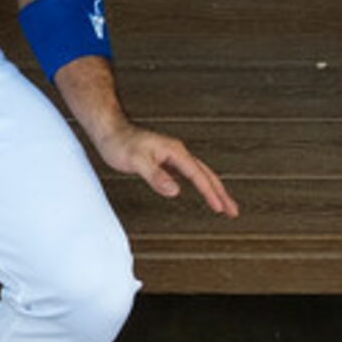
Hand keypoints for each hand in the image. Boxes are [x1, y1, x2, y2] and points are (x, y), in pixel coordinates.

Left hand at [89, 120, 240, 217]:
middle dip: (221, 193)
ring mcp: (172, 155)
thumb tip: (174, 191)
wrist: (108, 130)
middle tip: (233, 211)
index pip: (198, 176)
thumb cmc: (119, 143)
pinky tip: (199, 190)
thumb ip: (155, 176)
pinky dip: (199, 183)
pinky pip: (189, 173)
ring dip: (213, 189)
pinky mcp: (165, 159)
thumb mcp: (136, 161)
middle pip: (206, 174)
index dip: (210, 193)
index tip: (220, 208)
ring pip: (200, 173)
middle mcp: (177, 152)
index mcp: (174, 151)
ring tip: (224, 205)